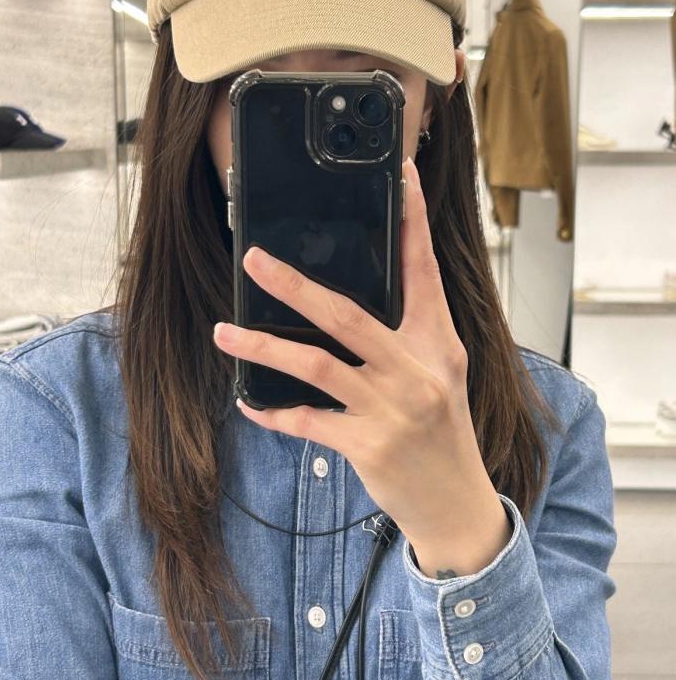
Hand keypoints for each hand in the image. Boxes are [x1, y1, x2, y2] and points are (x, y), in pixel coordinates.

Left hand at [212, 157, 497, 549]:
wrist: (457, 503)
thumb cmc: (442, 433)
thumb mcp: (439, 375)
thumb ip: (405, 338)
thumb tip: (347, 304)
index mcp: (437, 343)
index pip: (425, 271)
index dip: (413, 221)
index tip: (403, 176)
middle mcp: (417, 370)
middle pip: (348, 314)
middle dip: (295, 285)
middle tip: (254, 259)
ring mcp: (393, 409)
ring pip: (316, 365)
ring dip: (262, 348)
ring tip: (223, 333)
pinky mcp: (368, 446)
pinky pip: (307, 421)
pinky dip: (273, 412)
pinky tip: (248, 402)